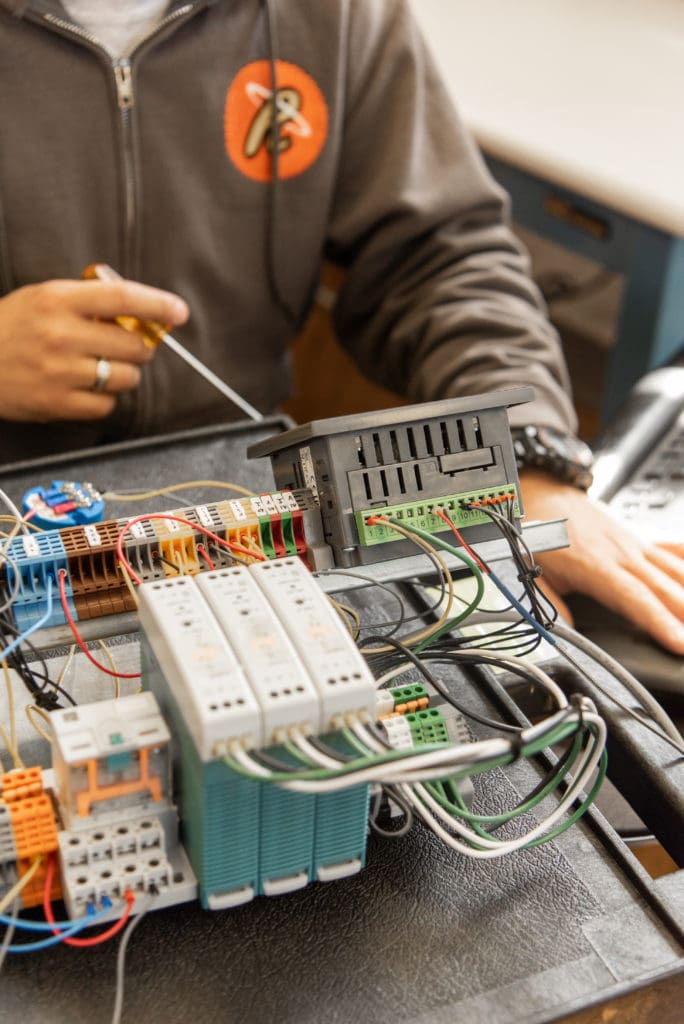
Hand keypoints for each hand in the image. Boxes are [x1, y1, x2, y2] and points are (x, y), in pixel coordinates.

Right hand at [0, 278, 188, 421]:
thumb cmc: (9, 327)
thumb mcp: (42, 298)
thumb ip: (86, 301)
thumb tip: (139, 312)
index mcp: (57, 299)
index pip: (122, 297)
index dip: (157, 304)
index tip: (179, 312)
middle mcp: (61, 334)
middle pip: (133, 344)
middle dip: (139, 347)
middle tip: (127, 347)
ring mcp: (59, 372)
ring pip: (125, 377)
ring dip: (125, 374)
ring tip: (104, 368)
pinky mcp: (56, 404)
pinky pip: (106, 405)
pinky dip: (106, 398)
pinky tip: (89, 388)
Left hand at [519, 469, 683, 654]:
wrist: (541, 492)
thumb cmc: (538, 532)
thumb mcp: (532, 573)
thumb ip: (550, 606)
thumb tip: (564, 634)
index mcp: (596, 565)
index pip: (634, 599)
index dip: (658, 622)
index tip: (679, 643)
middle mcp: (623, 553)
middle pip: (664, 588)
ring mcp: (635, 544)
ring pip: (675, 570)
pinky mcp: (640, 539)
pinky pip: (673, 551)